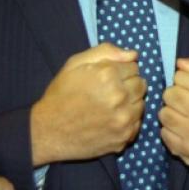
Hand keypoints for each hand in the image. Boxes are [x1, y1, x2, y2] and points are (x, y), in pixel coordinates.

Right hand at [30, 42, 145, 164]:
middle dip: (128, 85)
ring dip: (130, 103)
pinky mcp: (124, 137)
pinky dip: (128, 121)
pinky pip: (137, 123)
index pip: (134, 67)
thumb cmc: (61, 94)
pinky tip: (111, 120)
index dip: (121, 70)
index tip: (108, 77)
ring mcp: (123, 119)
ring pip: (141, 103)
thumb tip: (134, 55)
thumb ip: (106, 52)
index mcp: (108, 75)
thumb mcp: (75, 64)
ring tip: (110, 106)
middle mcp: (119, 96)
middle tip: (110, 92)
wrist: (47, 131)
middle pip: (141, 84)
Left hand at [159, 55, 188, 174]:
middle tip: (188, 101)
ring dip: (172, 112)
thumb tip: (179, 63)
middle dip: (176, 94)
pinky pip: (164, 133)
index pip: (179, 76)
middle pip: (168, 94)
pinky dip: (171, 130)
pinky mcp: (186, 150)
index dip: (186, 80)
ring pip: (163, 114)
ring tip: (186, 115)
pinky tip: (185, 129)